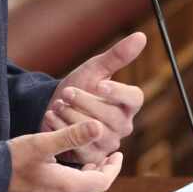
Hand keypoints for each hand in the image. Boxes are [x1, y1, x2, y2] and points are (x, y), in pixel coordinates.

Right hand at [6, 120, 122, 191]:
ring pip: (79, 191)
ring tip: (88, 159)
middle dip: (102, 170)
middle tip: (106, 154)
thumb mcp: (43, 143)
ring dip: (87, 176)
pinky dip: (74, 181)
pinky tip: (65, 168)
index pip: (103, 180)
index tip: (117, 153)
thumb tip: (99, 127)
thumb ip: (72, 136)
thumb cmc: (11, 161)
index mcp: (68, 186)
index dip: (113, 167)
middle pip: (92, 187)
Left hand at [41, 32, 146, 164]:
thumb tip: (141, 36)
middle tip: (67, 92)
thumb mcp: (94, 69)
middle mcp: (123, 124)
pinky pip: (81, 146)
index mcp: (127, 103)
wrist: (55, 106)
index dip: (118, 92)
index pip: (134, 98)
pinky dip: (63, 130)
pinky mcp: (92, 155)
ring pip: (96, 132)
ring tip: (58, 105)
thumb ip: (117, 56)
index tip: (100, 84)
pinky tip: (51, 118)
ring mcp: (108, 142)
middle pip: (112, 116)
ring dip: (73, 116)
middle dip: (86, 102)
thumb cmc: (79, 86)